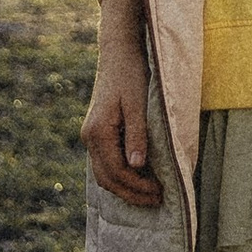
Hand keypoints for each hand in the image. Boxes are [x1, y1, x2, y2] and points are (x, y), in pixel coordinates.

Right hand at [82, 0, 162, 207]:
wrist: (118, 52)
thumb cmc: (131, 74)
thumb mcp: (137, 104)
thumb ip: (137, 135)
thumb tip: (137, 166)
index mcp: (98, 132)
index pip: (117, 172)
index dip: (138, 186)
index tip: (161, 192)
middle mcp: (89, 137)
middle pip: (108, 179)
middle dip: (132, 193)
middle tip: (158, 200)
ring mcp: (91, 136)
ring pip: (104, 174)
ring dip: (126, 187)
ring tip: (150, 193)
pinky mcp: (97, 132)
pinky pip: (106, 163)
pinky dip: (121, 176)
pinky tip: (138, 178)